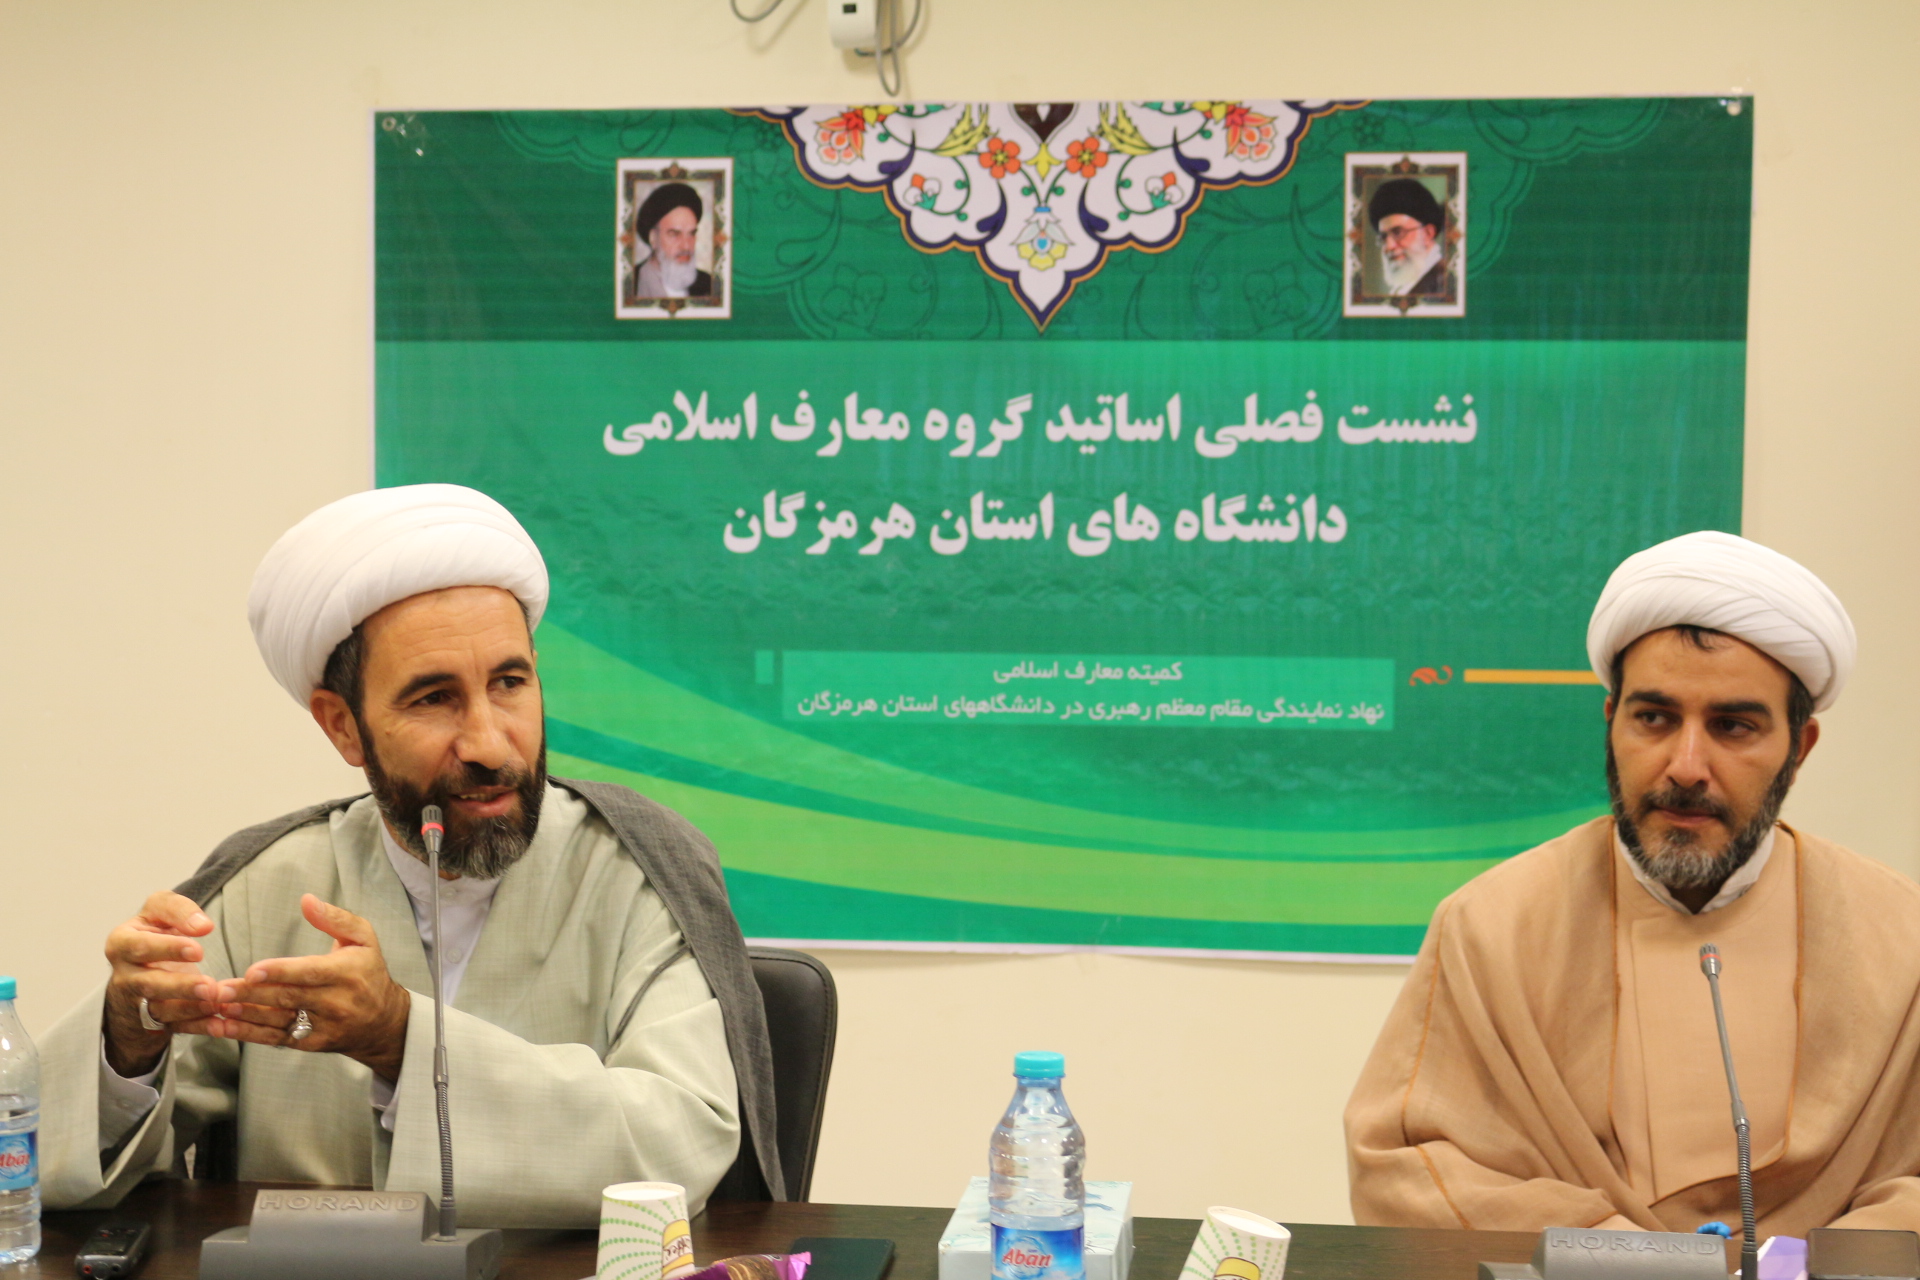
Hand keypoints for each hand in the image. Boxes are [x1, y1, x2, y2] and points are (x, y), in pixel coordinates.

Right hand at [102, 892, 218, 1077]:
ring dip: (190, 1009)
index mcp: (121, 944)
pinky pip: (175, 1027)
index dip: (168, 948)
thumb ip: (178, 910)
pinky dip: (197, 1026)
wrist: (137, 968)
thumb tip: (203, 925)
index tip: (198, 950)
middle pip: (149, 984)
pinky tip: (218, 1024)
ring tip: (216, 1003)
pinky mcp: (152, 1020)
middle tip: (209, 986)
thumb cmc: (152, 932)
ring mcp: (136, 1002)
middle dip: (180, 986)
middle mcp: (125, 976)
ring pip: (160, 1010)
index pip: (141, 946)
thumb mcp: (157, 911)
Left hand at [208, 894, 412, 1080]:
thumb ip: (336, 918)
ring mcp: (324, 1026)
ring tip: (218, 1007)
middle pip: (289, 998)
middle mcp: (337, 1003)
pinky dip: (249, 1034)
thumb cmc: (368, 972)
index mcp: (347, 973)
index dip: (280, 972)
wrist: (384, 1021)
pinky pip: (278, 1039)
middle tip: (220, 989)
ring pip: (280, 1021)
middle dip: (252, 995)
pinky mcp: (312, 1044)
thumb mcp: (363, 939)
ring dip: (246, 1016)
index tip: (251, 971)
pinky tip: (224, 1027)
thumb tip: (306, 900)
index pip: (311, 973)